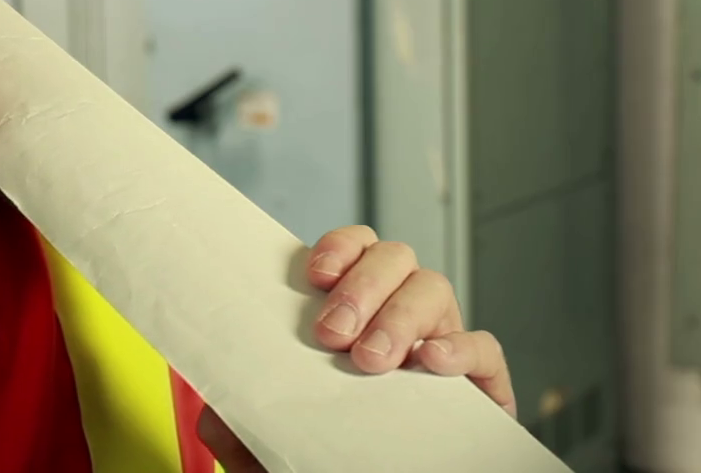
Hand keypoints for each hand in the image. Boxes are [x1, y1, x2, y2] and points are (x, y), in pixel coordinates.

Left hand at [196, 226, 516, 470]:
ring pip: (434, 287)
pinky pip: (484, 347)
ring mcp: (441, 344)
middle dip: (363, 285)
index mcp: (355, 315)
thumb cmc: (333, 457)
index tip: (315, 272)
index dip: (338, 248)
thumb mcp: (276, 446)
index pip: (351, 253)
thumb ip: (245, 428)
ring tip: (373, 358)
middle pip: (394, 258)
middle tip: (334, 332)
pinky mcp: (481, 383)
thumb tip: (216, 415)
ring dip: (401, 313)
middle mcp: (399, 317)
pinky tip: (431, 362)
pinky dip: (461, 347)